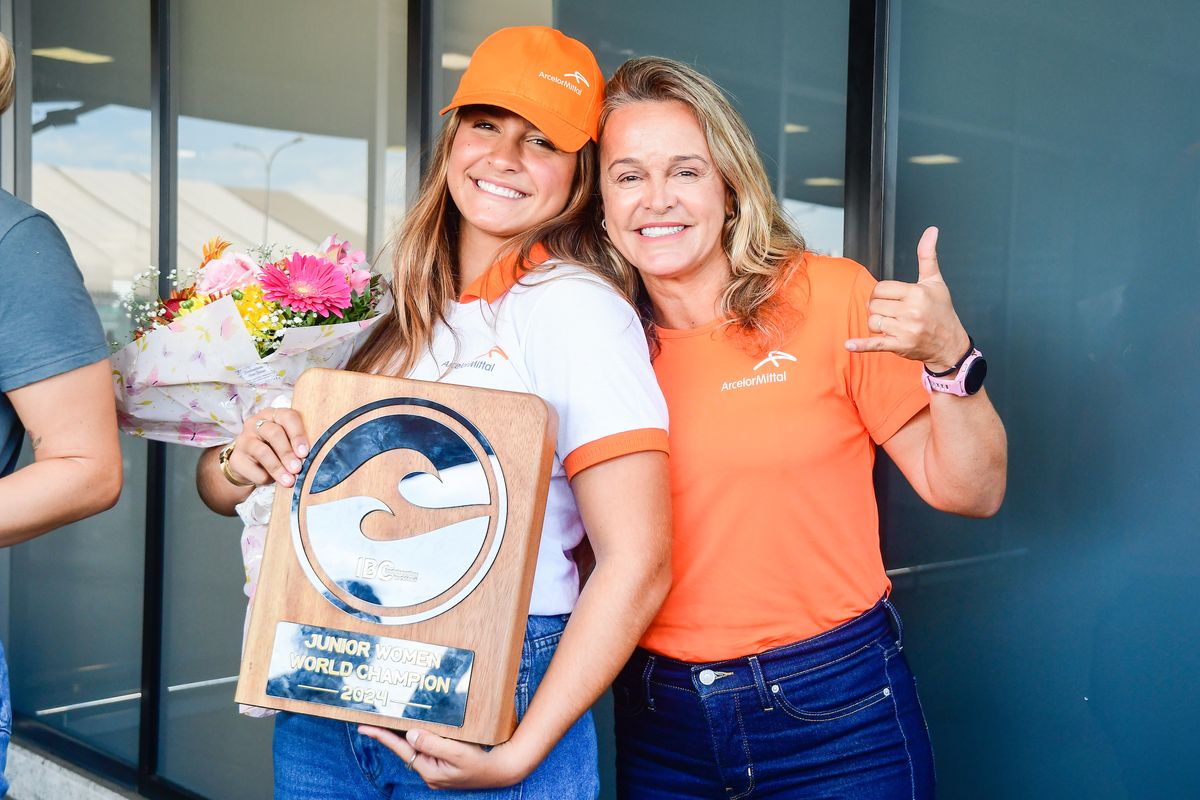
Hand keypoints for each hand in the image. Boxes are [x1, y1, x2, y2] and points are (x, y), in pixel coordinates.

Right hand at [226, 408, 308, 487]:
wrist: (250, 467)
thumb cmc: (275, 451)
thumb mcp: (288, 444)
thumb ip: (297, 447)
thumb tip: (310, 460)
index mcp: (275, 415)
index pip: (288, 417)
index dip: (298, 434)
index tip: (305, 452)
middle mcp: (257, 423)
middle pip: (274, 433)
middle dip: (287, 453)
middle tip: (297, 468)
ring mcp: (245, 439)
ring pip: (262, 451)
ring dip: (277, 468)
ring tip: (289, 481)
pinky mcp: (237, 457)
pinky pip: (253, 468)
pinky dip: (265, 477)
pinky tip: (272, 481)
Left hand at [357, 726, 528, 789]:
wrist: (501, 770)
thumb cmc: (481, 762)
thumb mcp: (457, 751)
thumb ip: (432, 743)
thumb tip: (409, 734)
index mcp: (429, 770)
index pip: (400, 748)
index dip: (381, 736)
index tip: (364, 727)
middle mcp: (429, 772)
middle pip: (404, 748)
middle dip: (389, 734)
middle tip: (371, 720)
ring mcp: (436, 770)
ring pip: (416, 748)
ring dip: (404, 735)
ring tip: (390, 721)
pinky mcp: (444, 765)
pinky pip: (427, 748)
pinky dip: (420, 737)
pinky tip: (417, 729)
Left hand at [844, 226, 970, 372]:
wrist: (950, 343)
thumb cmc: (941, 310)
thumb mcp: (935, 282)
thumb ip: (927, 256)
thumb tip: (931, 230)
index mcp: (916, 293)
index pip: (881, 288)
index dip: (882, 293)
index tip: (892, 298)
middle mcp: (911, 311)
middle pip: (874, 305)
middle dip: (879, 308)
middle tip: (893, 312)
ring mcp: (905, 329)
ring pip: (872, 322)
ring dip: (877, 324)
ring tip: (893, 325)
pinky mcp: (899, 345)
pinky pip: (875, 344)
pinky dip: (861, 345)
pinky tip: (848, 344)